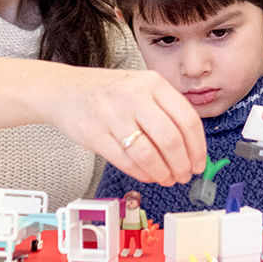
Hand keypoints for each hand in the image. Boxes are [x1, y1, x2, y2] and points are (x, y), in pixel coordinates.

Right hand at [44, 67, 205, 185]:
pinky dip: (143, 173)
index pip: (187, 119)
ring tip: (167, 178)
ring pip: (149, 153)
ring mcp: (112, 114)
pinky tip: (148, 175)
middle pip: (170, 139)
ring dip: (163, 173)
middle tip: (184, 175)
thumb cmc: (106, 93)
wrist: (63, 89)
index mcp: (152, 82)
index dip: (198, 148)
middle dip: (182, 164)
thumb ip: (165, 110)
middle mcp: (134, 95)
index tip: (199, 163)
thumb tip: (192, 147)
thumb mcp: (140, 88)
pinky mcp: (95, 134)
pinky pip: (126, 161)